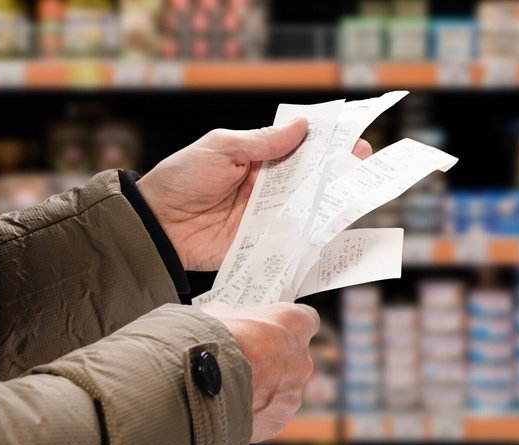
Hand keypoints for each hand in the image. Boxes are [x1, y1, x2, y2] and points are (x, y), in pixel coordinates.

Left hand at [137, 119, 373, 270]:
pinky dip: (310, 237)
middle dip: (338, 173)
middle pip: (310, 180)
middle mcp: (266, 187)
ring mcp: (265, 216)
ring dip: (329, 204)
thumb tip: (302, 127)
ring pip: (306, 209)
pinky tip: (332, 232)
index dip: (327, 145)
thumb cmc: (180, 178)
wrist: (154, 224)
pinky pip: (291, 240)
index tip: (354, 141)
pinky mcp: (260, 243)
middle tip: (364, 168)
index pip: (300, 149)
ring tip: (356, 197)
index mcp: (257, 158)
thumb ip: (262, 142)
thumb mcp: (221, 148)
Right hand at [199, 302, 319, 442]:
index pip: (305, 319)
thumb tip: (224, 319)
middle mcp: (301, 359)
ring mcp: (292, 393)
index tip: (273, 328)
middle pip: (293, 358)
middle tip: (246, 361)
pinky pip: (269, 414)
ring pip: (281, 390)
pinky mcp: (278, 419)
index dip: (286, 325)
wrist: (199, 382)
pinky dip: (254, 412)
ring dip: (263, 388)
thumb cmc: (214, 341)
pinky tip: (232, 404)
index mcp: (295, 324)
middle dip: (272, 360)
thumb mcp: (221, 314)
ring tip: (234, 386)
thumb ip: (235, 316)